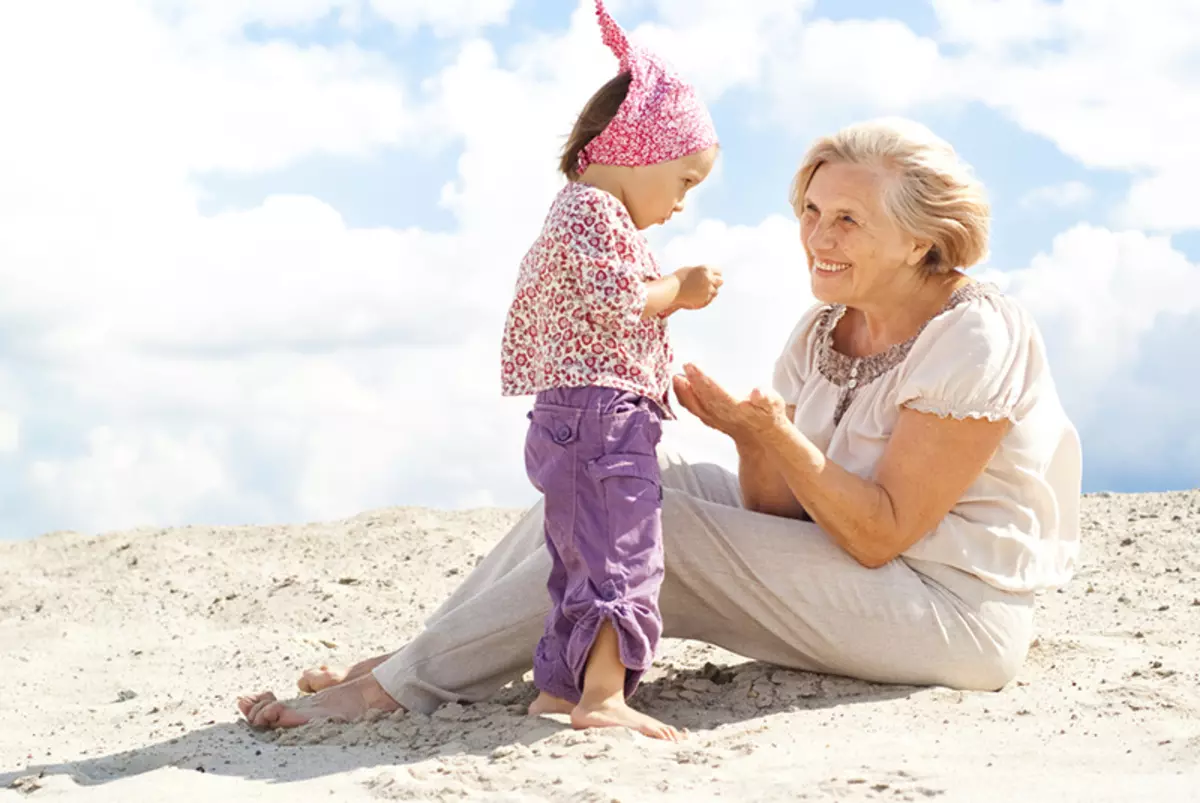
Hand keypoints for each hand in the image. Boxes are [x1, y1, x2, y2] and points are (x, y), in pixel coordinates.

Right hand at [671, 265, 722, 310]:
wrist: (671, 290)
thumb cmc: (678, 278)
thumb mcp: (691, 269)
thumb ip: (702, 271)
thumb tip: (710, 274)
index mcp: (705, 269)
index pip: (719, 271)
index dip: (715, 273)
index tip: (712, 276)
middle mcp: (708, 279)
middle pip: (720, 281)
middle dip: (715, 281)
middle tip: (708, 283)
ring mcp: (707, 290)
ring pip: (716, 290)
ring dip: (711, 290)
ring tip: (701, 290)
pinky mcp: (704, 299)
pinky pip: (710, 298)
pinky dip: (706, 296)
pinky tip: (698, 295)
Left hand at [672, 363, 789, 438]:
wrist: (761, 436)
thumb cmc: (767, 413)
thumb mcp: (773, 404)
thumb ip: (766, 398)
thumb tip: (757, 392)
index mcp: (737, 411)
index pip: (717, 394)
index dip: (704, 381)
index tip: (692, 366)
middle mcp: (722, 417)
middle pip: (702, 400)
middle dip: (691, 384)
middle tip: (683, 367)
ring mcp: (712, 420)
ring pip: (694, 406)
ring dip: (682, 392)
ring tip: (676, 377)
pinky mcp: (706, 419)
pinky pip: (692, 408)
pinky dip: (682, 397)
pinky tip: (677, 384)